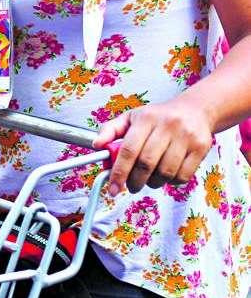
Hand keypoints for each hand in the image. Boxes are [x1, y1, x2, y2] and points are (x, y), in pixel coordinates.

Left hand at [93, 98, 213, 196]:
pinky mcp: (201, 148)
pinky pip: (182, 176)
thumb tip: (97, 146)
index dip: (119, 172)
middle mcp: (167, 126)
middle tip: (131, 186)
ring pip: (165, 173)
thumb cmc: (158, 117)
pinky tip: (166, 175)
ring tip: (149, 179)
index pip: (128, 150)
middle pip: (146, 164)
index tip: (113, 187)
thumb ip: (110, 130)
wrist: (194, 110)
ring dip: (153, 183)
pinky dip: (171, 182)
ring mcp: (186, 137)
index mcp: (146, 119)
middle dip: (134, 181)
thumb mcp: (131, 118)